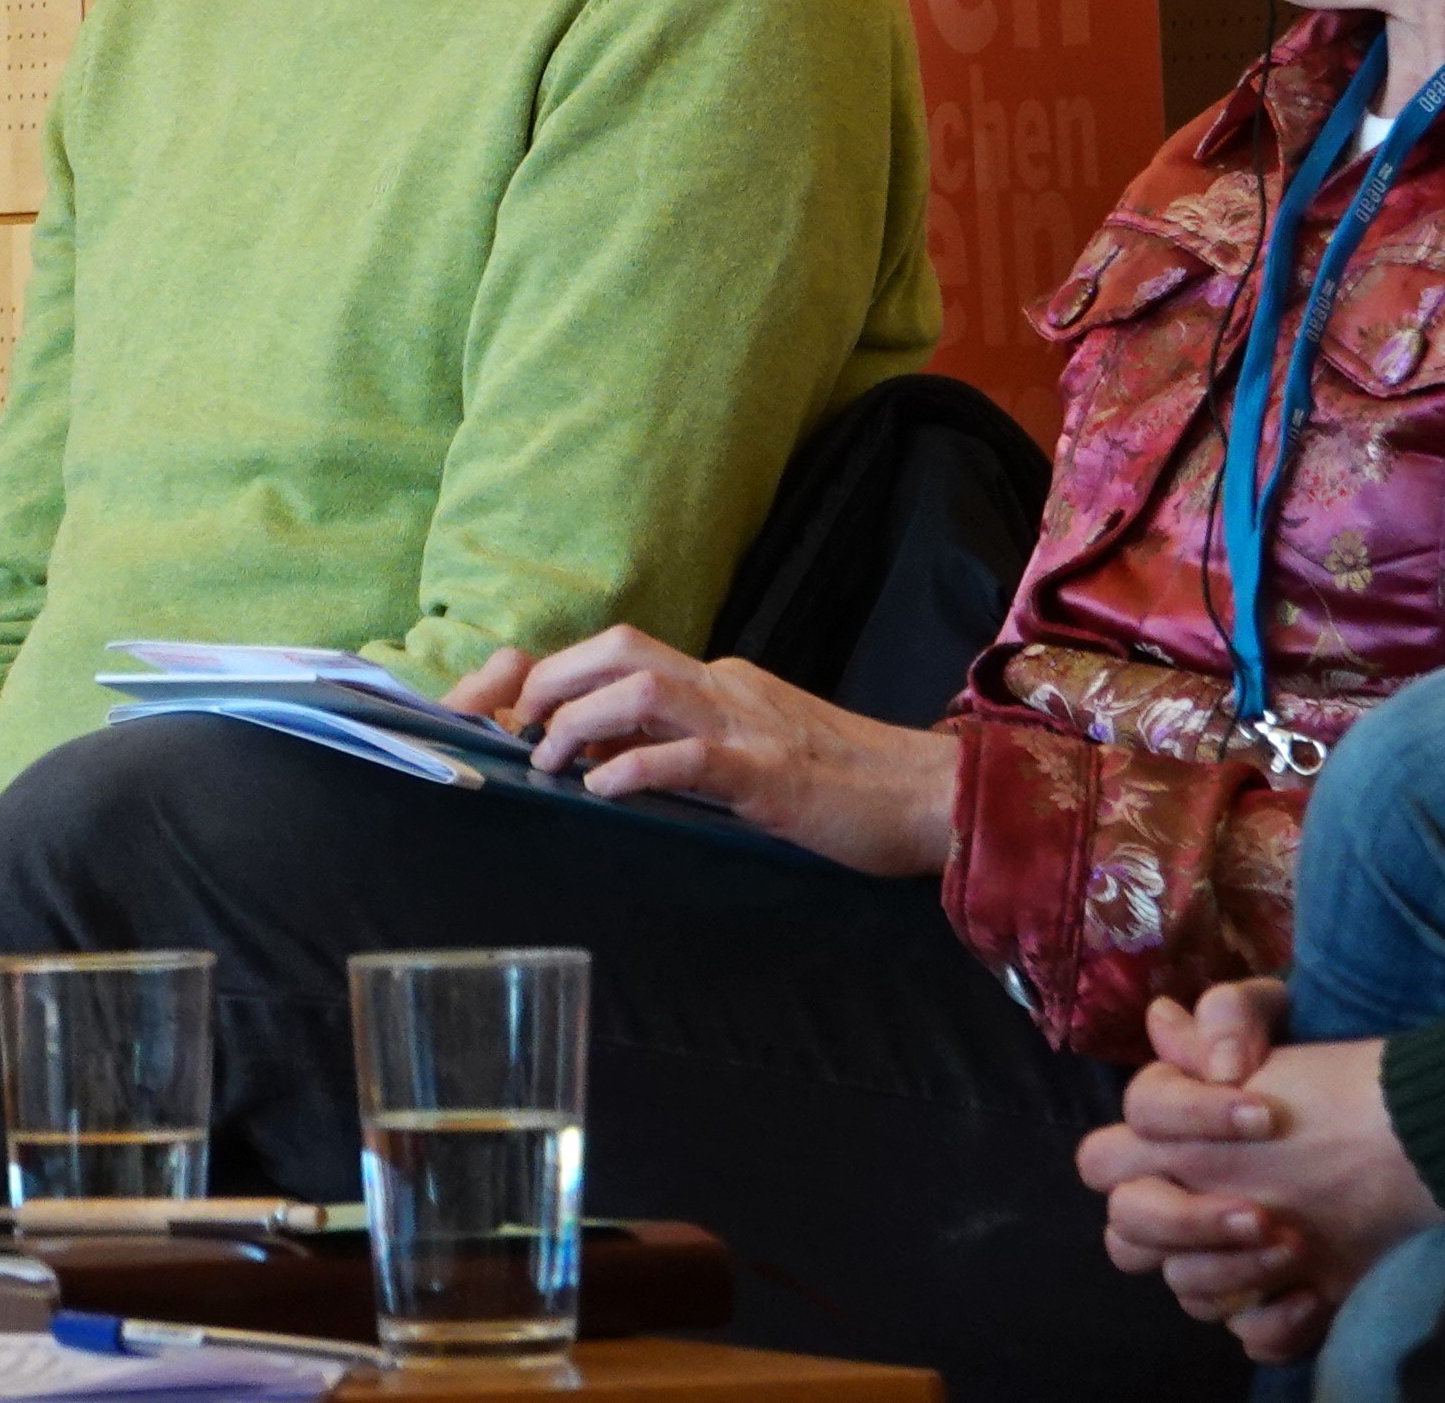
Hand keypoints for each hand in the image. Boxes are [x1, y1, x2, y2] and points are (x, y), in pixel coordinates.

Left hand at [446, 630, 960, 876]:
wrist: (928, 796)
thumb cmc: (842, 787)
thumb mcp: (750, 756)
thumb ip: (685, 750)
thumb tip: (604, 761)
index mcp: (721, 683)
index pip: (621, 654)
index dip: (557, 674)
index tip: (516, 713)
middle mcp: (727, 688)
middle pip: (620, 647)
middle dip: (553, 679)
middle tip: (519, 728)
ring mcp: (750, 726)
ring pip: (642, 689)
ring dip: (579, 719)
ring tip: (550, 760)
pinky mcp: (770, 775)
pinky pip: (688, 756)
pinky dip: (635, 769)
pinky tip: (604, 792)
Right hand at [1077, 1000, 1439, 1364]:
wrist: (1407, 1136)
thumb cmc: (1331, 1079)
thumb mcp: (1278, 1025)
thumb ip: (1221, 1014)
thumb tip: (1165, 1022)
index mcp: (1164, 1138)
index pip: (1115, 1142)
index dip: (1183, 1125)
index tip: (1263, 1114)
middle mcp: (1181, 1196)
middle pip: (1127, 1225)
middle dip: (1183, 1221)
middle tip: (1257, 1211)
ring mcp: (1222, 1252)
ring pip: (1183, 1285)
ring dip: (1233, 1271)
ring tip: (1298, 1245)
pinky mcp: (1270, 1294)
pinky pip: (1245, 1333)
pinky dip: (1274, 1324)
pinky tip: (1315, 1295)